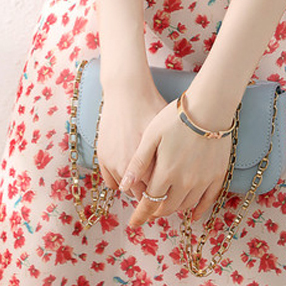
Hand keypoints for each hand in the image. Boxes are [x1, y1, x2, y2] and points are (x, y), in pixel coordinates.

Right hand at [94, 80, 168, 200]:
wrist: (126, 91)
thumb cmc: (151, 108)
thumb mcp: (166, 134)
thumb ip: (170, 159)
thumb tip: (183, 177)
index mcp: (146, 163)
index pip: (157, 193)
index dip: (166, 193)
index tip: (172, 192)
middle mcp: (125, 166)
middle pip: (141, 194)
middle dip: (152, 193)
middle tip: (162, 188)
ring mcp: (111, 162)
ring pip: (126, 189)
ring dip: (136, 186)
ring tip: (148, 177)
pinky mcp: (102, 157)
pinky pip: (112, 181)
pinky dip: (122, 180)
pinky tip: (132, 171)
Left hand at [120, 97, 234, 228]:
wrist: (210, 108)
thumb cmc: (176, 118)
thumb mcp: (151, 136)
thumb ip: (138, 163)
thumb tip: (123, 186)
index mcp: (165, 173)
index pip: (149, 203)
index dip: (140, 215)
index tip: (133, 223)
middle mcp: (185, 182)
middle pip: (168, 207)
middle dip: (156, 212)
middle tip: (149, 211)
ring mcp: (204, 180)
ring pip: (186, 205)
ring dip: (174, 208)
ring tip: (167, 205)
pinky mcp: (218, 175)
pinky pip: (208, 200)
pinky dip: (199, 210)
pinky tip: (194, 214)